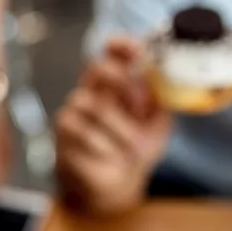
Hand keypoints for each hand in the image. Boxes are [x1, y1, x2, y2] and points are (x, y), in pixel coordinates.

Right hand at [56, 38, 171, 211]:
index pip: (113, 54)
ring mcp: (75, 112)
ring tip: (132, 147)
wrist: (117, 183)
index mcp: (116, 85)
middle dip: (122, 82)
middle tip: (140, 106)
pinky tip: (109, 155)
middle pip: (97, 67)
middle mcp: (93, 92)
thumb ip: (162, 99)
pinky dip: (101, 145)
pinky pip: (80, 131)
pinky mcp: (63, 136)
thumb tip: (168, 76)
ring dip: (119, 128)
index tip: (137, 50)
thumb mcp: (158, 123)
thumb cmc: (136, 148)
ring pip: (91, 104)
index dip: (122, 46)